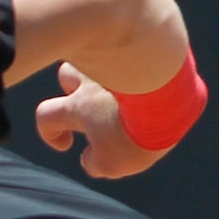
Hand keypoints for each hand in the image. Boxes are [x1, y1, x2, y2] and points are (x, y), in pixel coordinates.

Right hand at [34, 62, 171, 179]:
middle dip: (73, 90)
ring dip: (105, 72)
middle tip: (92, 106)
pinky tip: (156, 84)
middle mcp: (94, 80)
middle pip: (68, 74)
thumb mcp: (111, 163)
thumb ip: (95, 163)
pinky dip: (141, 70)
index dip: (51, 132)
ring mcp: (121, 63)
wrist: (171, 99)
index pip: (46, 115)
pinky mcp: (150, 56)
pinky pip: (141, 57)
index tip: (68, 144)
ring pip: (101, 56)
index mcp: (79, 105)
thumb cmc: (136, 132)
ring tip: (122, 88)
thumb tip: (92, 159)